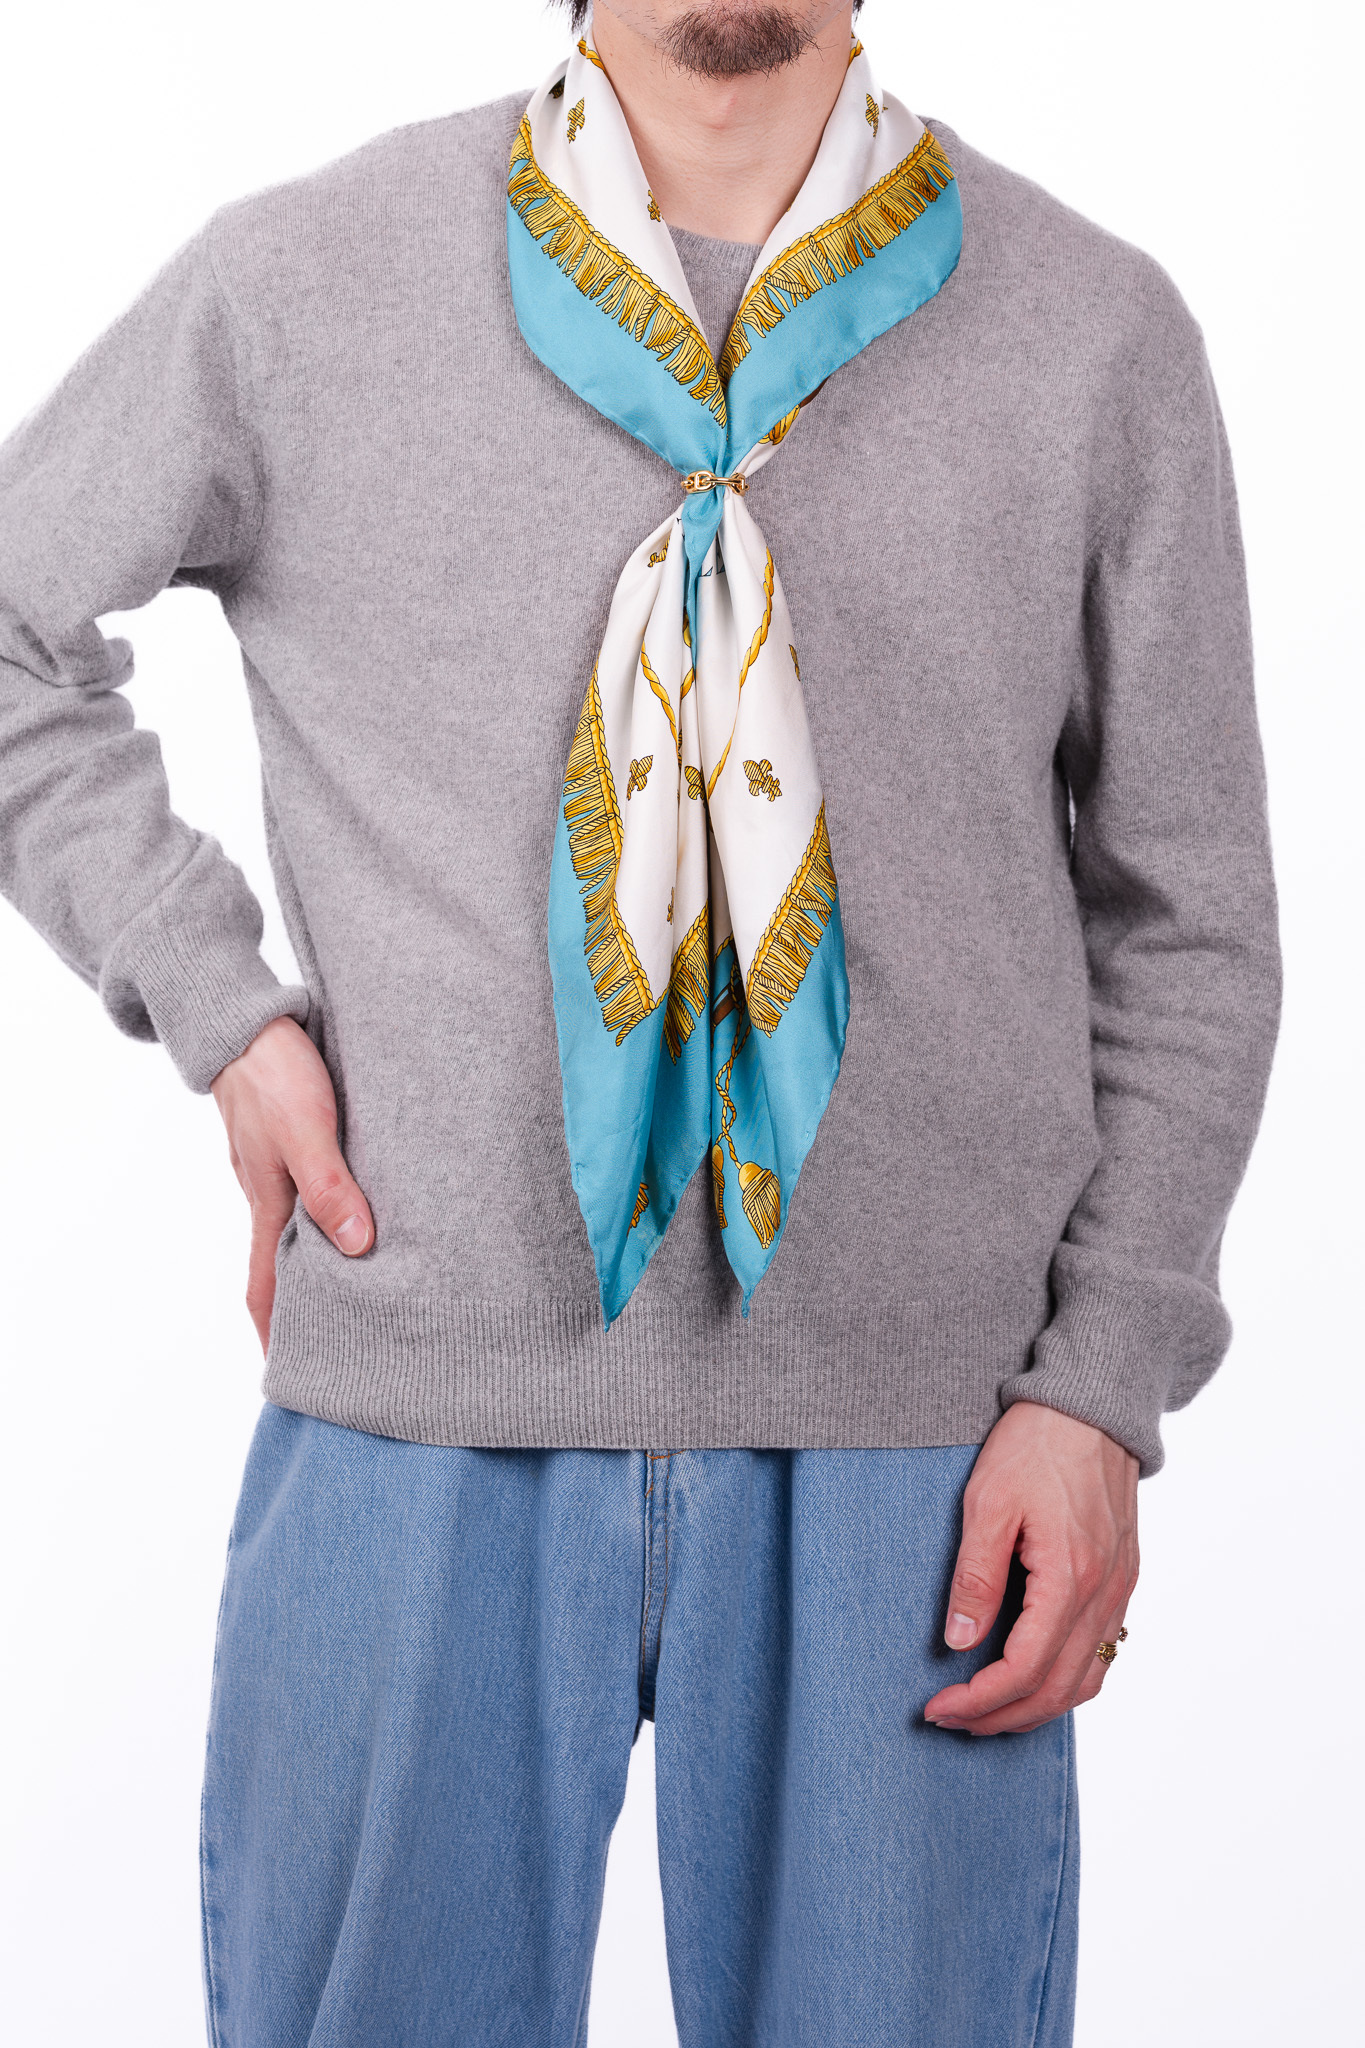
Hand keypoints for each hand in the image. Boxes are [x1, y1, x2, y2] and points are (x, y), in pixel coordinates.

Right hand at [210, 1015, 373, 1351]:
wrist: (245, 1017)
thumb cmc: (273, 1071)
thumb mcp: (306, 1131)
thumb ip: (330, 1186)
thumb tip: (356, 1247)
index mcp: (268, 1201)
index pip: (264, 1286)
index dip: (274, 1333)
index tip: (286, 1374)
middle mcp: (270, 1191)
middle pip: (283, 1265)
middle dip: (304, 1307)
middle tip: (337, 1341)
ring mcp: (277, 1165)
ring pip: (299, 1226)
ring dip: (320, 1259)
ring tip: (358, 1284)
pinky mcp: (291, 1138)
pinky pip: (312, 1188)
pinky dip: (329, 1214)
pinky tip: (356, 1211)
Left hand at [924, 1403, 1138, 1735]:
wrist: (1092, 1405)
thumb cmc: (1036, 1444)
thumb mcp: (988, 1502)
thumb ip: (976, 1576)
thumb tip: (957, 1641)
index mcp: (1069, 1577)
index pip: (1023, 1669)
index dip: (978, 1700)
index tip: (938, 1707)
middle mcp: (1104, 1592)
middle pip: (1057, 1689)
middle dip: (1002, 1717)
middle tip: (954, 1720)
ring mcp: (1120, 1588)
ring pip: (1087, 1679)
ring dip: (1038, 1708)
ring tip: (989, 1711)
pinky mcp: (1123, 1578)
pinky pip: (1103, 1651)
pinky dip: (1068, 1680)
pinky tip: (1035, 1675)